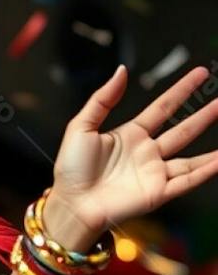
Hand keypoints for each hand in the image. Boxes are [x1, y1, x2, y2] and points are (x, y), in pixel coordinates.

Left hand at [44, 64, 217, 250]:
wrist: (70, 204)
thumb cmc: (71, 171)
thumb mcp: (82, 127)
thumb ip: (102, 99)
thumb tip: (122, 70)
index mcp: (131, 136)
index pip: (163, 108)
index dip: (182, 90)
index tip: (200, 73)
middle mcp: (147, 154)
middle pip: (183, 130)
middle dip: (204, 115)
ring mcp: (153, 174)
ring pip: (190, 158)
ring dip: (212, 149)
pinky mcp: (156, 194)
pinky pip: (186, 181)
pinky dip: (206, 172)